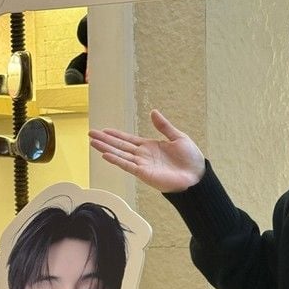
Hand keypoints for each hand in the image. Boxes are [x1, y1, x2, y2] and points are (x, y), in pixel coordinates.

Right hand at [89, 109, 205, 192]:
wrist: (197, 176)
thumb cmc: (191, 159)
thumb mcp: (178, 137)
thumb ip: (164, 126)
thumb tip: (153, 112)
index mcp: (150, 146)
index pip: (129, 139)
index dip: (116, 135)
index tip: (104, 130)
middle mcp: (143, 156)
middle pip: (120, 146)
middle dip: (105, 140)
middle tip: (90, 134)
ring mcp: (143, 165)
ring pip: (121, 155)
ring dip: (106, 149)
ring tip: (93, 142)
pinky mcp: (145, 174)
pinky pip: (128, 166)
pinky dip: (117, 160)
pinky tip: (106, 155)